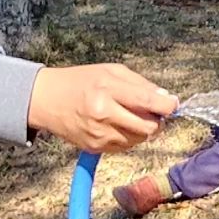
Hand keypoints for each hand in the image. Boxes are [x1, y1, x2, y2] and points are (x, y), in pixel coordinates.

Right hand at [27, 64, 179, 152]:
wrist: (45, 99)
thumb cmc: (80, 81)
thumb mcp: (110, 71)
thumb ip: (141, 84)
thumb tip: (167, 98)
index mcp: (107, 90)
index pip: (148, 102)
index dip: (167, 105)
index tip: (172, 104)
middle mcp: (103, 114)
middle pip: (149, 127)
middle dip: (157, 120)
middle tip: (153, 112)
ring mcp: (99, 134)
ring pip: (140, 139)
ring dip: (142, 130)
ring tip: (129, 116)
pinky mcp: (95, 147)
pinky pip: (125, 147)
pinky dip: (128, 137)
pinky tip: (116, 124)